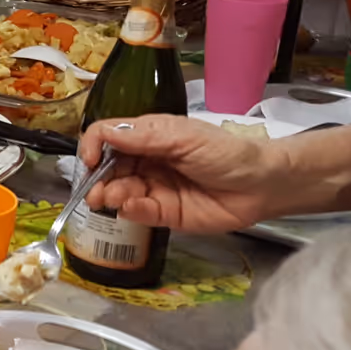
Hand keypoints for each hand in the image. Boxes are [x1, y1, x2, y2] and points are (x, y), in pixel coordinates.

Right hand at [77, 116, 287, 232]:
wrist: (262, 186)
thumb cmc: (227, 153)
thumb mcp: (183, 137)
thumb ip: (143, 137)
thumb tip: (103, 135)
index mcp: (148, 137)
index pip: (108, 137)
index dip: (93, 146)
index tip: (88, 160)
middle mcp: (146, 162)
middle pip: (107, 167)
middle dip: (96, 178)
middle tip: (93, 190)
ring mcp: (153, 188)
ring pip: (118, 191)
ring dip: (109, 195)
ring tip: (111, 199)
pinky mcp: (164, 214)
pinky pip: (137, 213)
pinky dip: (129, 210)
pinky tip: (131, 207)